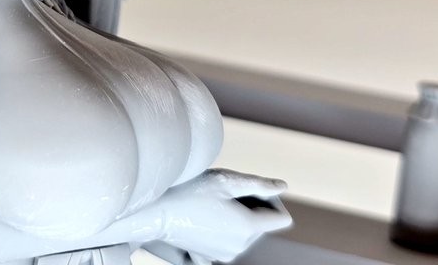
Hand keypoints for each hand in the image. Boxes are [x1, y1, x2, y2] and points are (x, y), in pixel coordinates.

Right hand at [153, 169, 290, 263]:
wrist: (155, 211)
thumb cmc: (188, 190)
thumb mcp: (225, 180)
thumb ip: (259, 184)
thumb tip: (282, 186)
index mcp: (248, 228)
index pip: (282, 218)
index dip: (271, 200)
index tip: (249, 189)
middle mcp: (241, 246)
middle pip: (262, 225)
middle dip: (252, 207)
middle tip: (225, 192)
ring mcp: (225, 254)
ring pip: (246, 233)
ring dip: (237, 217)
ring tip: (213, 203)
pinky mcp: (210, 256)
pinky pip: (228, 243)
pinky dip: (223, 231)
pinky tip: (206, 220)